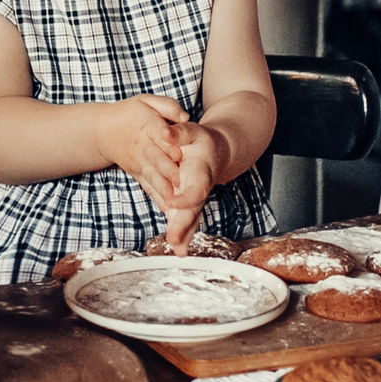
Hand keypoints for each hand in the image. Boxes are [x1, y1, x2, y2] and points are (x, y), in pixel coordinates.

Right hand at [103, 94, 192, 208]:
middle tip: (180, 181)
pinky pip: (147, 185)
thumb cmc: (130, 113)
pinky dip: (157, 196)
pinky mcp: (137, 172)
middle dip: (167, 169)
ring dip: (161, 187)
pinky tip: (167, 208)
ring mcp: (138, 161)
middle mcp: (142, 145)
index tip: (178, 152)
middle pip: (155, 156)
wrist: (103, 131)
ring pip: (151, 174)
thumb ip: (167, 106)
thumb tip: (184, 116)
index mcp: (147, 124)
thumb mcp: (146, 101)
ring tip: (172, 199)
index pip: (158, 132)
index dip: (168, 142)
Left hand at [159, 127, 225, 247]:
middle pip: (192, 210)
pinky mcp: (188, 205)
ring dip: (184, 234)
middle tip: (174, 241)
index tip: (172, 203)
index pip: (194, 188)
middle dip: (183, 226)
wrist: (216, 151)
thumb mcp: (191, 132)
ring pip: (191, 219)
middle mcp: (198, 189)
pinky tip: (179, 249)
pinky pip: (187, 221)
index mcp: (200, 173)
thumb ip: (179, 133)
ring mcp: (194, 199)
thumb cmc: (199, 142)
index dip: (185, 198)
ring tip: (178, 250)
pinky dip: (183, 234)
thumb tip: (164, 132)